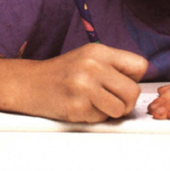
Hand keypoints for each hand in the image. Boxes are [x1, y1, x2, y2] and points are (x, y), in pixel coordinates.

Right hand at [16, 44, 148, 122]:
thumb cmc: (62, 73)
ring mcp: (84, 87)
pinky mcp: (77, 107)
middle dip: (126, 101)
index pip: (140, 65)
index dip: (135, 78)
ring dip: (111, 111)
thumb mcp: (88, 57)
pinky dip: (94, 117)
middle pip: (133, 91)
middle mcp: (92, 66)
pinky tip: (81, 107)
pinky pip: (101, 119)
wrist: (29, 84)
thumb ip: (114, 65)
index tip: (123, 82)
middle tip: (111, 99)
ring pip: (120, 109)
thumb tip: (140, 79)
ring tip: (95, 103)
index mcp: (98, 51)